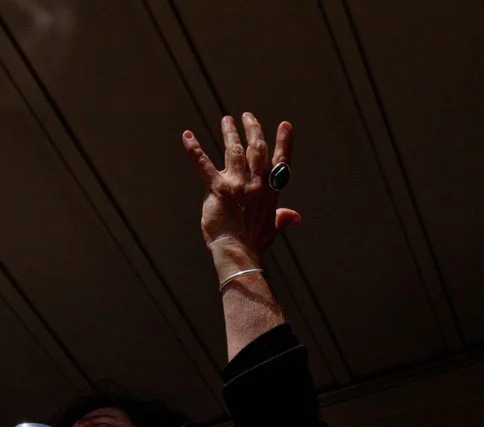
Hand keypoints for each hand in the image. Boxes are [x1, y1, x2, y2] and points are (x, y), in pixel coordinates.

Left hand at [182, 114, 298, 269]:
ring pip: (234, 150)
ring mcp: (238, 185)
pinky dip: (194, 149)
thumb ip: (283, 217)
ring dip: (230, 133)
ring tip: (226, 120)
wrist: (239, 252)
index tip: (285, 125)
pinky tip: (187, 136)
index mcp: (270, 192)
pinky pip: (204, 164)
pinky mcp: (218, 189)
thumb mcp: (272, 228)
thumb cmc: (254, 242)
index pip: (280, 162)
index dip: (284, 142)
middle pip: (257, 149)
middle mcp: (256, 184)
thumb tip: (296, 217)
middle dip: (253, 130)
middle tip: (248, 116)